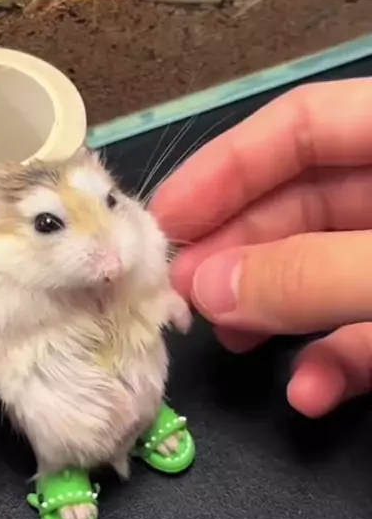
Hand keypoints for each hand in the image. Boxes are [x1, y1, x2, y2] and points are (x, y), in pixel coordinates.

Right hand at [151, 79, 371, 417]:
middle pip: (304, 203)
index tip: (168, 219)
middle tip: (183, 291)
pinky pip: (369, 328)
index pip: (301, 124)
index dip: (228, 166)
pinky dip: (335, 360)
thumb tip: (209, 288)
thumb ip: (311, 275)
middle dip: (240, 248)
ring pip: (329, 270)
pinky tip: (309, 393)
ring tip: (229, 338)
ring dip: (275, 307)